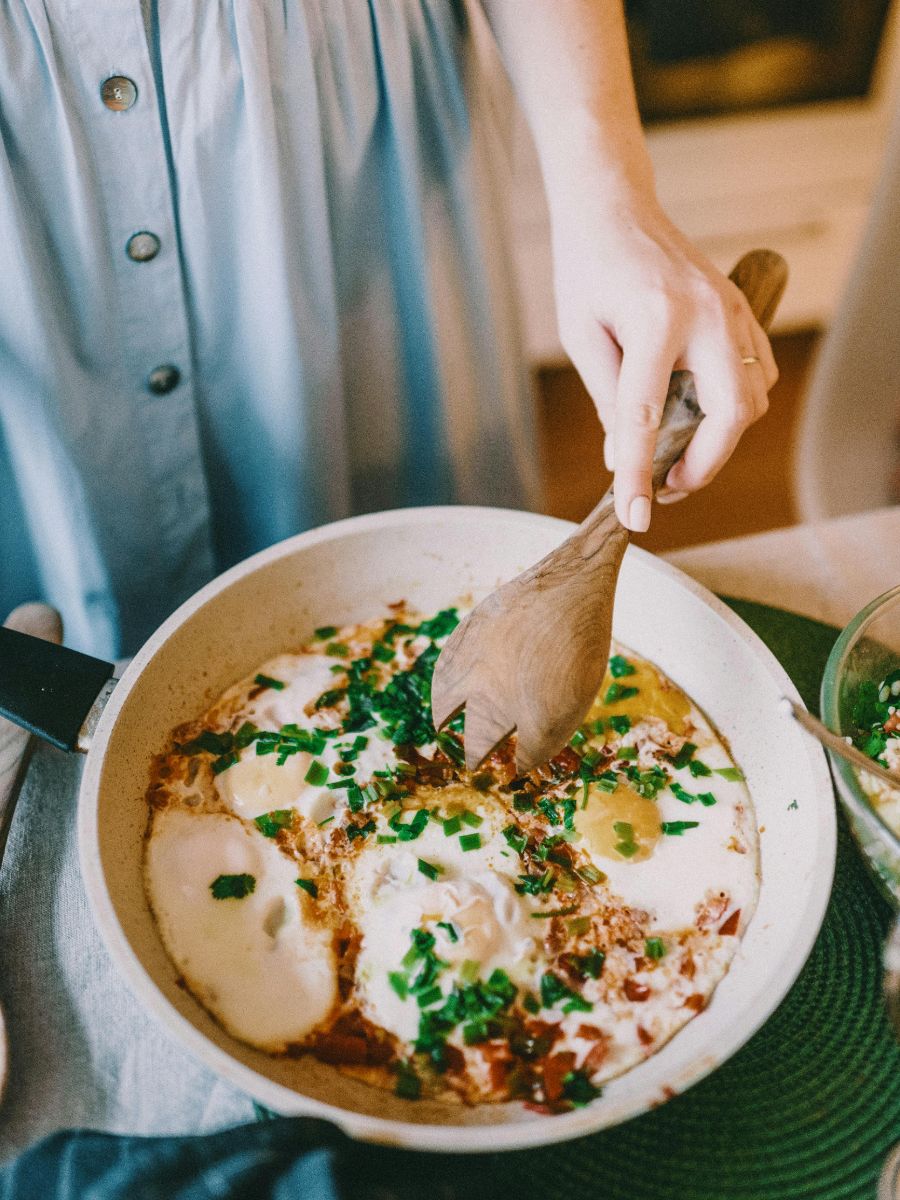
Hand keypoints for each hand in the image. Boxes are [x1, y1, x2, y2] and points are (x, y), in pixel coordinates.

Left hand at [549, 187, 777, 530]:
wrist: (615, 206)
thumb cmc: (588, 268)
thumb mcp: (583, 337)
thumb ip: (608, 400)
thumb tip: (622, 460)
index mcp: (658, 320)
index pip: (647, 417)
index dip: (638, 474)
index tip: (635, 517)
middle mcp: (707, 315)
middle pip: (731, 413)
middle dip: (704, 464)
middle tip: (666, 486)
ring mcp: (733, 310)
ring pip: (753, 398)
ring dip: (721, 438)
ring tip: (677, 454)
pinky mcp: (742, 310)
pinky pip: (758, 372)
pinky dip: (735, 406)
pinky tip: (699, 414)